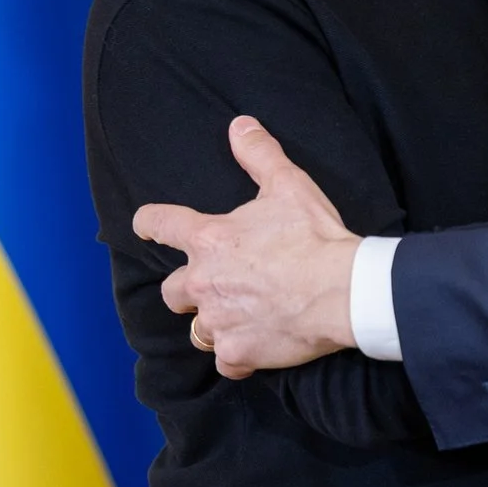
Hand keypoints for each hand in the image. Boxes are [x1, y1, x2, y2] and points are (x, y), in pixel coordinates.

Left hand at [133, 117, 361, 376]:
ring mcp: (218, 320)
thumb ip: (259, 155)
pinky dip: (237, 355)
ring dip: (212, 323)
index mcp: (209, 239)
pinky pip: (224, 361)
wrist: (343, 289)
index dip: (150, 222)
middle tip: (216, 285)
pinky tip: (255, 346)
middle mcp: (203, 282)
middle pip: (171, 292)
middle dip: (188, 289)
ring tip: (239, 317)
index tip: (144, 224)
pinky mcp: (237, 352)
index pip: (161, 225)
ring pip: (196, 330)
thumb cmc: (314, 236)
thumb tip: (240, 125)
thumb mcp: (288, 186)